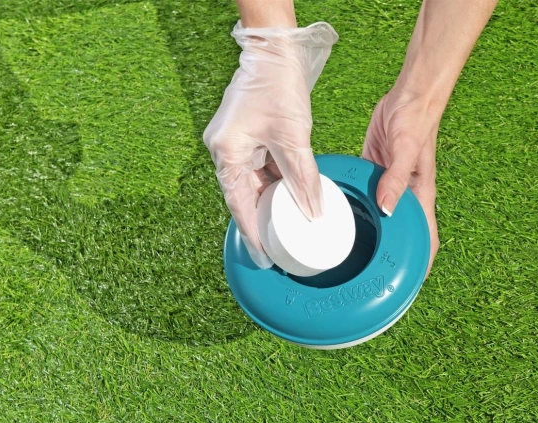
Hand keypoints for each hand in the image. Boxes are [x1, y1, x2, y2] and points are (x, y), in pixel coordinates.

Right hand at [203, 21, 337, 267]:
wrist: (274, 51)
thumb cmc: (277, 86)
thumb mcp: (294, 138)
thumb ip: (302, 178)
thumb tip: (312, 211)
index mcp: (227, 152)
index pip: (239, 204)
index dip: (252, 232)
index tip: (264, 256)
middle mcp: (225, 151)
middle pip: (245, 196)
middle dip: (264, 219)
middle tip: (282, 245)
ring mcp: (235, 144)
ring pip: (255, 183)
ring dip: (273, 201)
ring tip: (290, 225)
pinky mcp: (248, 137)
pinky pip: (261, 168)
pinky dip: (276, 182)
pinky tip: (292, 196)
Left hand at [363, 88, 440, 274]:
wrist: (408, 95)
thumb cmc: (416, 120)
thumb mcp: (406, 150)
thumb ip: (396, 179)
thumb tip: (387, 209)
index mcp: (419, 194)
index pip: (426, 237)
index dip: (421, 264)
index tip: (409, 287)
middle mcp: (405, 194)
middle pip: (401, 232)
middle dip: (390, 255)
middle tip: (368, 277)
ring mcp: (388, 184)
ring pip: (379, 216)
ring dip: (368, 233)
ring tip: (347, 254)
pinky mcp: (374, 171)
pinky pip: (364, 194)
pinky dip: (355, 206)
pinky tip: (339, 216)